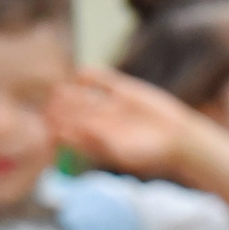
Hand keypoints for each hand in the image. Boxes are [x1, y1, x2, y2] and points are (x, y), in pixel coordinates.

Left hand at [47, 69, 210, 179]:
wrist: (179, 139)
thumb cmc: (150, 153)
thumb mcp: (122, 152)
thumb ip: (96, 143)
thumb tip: (66, 133)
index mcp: (91, 138)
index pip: (65, 128)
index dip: (54, 122)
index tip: (49, 119)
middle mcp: (96, 121)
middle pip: (69, 110)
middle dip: (60, 106)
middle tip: (53, 101)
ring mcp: (108, 104)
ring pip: (81, 95)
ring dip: (70, 91)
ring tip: (64, 89)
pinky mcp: (123, 90)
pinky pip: (101, 79)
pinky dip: (91, 75)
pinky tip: (83, 75)